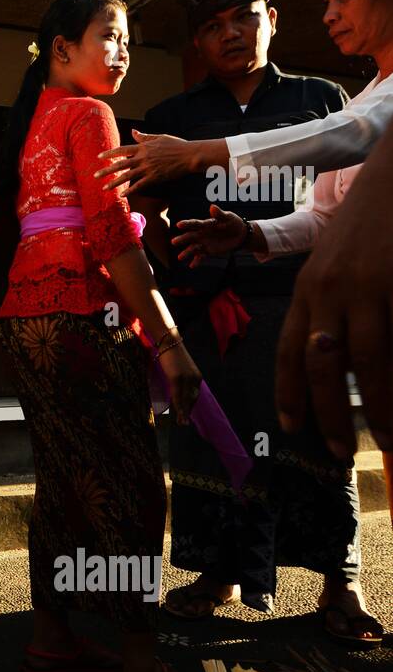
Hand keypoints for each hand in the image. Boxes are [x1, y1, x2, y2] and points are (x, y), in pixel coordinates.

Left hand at [96, 130, 201, 195]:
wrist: (189, 155)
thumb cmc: (175, 145)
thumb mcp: (159, 137)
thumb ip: (144, 137)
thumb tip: (132, 131)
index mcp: (143, 147)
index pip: (122, 150)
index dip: (110, 153)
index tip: (99, 157)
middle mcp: (143, 158)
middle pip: (121, 165)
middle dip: (107, 171)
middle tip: (95, 176)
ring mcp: (148, 168)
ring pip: (127, 176)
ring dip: (115, 182)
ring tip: (105, 188)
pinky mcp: (155, 178)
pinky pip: (140, 185)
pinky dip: (130, 190)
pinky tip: (122, 194)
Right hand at [158, 341, 201, 424]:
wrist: (169, 342)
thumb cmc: (171, 353)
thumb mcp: (180, 368)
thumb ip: (181, 377)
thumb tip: (176, 386)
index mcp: (197, 376)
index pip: (195, 395)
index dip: (190, 405)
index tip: (187, 414)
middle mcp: (195, 379)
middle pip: (192, 399)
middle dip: (188, 412)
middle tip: (184, 423)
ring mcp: (186, 379)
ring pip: (185, 399)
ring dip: (184, 413)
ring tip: (181, 423)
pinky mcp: (177, 378)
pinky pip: (177, 395)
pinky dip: (178, 406)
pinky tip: (178, 413)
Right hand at [171, 204, 247, 264]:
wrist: (240, 235)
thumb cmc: (233, 223)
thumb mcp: (228, 217)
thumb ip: (220, 214)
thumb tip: (212, 206)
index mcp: (206, 224)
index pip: (195, 224)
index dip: (187, 224)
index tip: (178, 225)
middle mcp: (202, 233)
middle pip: (190, 236)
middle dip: (182, 239)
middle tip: (173, 242)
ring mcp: (204, 243)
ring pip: (193, 248)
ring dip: (186, 252)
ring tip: (180, 258)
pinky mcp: (208, 251)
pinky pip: (201, 256)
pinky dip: (196, 261)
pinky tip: (191, 266)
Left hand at [275, 142, 392, 457]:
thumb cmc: (373, 221)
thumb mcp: (341, 263)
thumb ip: (338, 306)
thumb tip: (336, 356)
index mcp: (309, 286)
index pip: (289, 348)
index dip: (290, 390)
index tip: (292, 425)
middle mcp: (329, 288)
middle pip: (322, 363)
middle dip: (328, 412)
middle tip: (336, 450)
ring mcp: (367, 284)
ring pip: (367, 359)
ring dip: (380, 404)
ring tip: (390, 439)